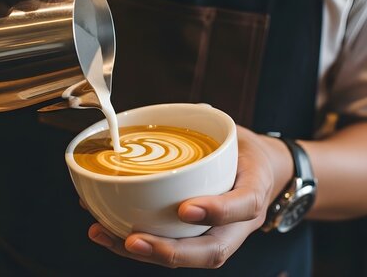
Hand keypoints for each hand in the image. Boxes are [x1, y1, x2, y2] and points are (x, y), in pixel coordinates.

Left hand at [86, 127, 293, 267]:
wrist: (259, 175)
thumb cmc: (243, 153)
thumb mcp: (236, 135)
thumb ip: (211, 124)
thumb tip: (186, 108)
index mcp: (254, 190)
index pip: (245, 205)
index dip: (217, 211)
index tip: (184, 209)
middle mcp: (240, 223)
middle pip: (213, 251)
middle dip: (171, 251)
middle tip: (133, 239)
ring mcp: (219, 236)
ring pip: (189, 258)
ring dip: (145, 253)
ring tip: (107, 236)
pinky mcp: (198, 241)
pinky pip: (171, 249)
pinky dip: (135, 246)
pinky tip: (106, 232)